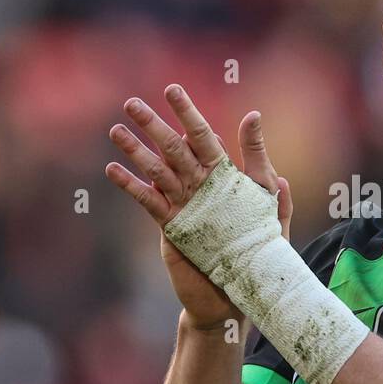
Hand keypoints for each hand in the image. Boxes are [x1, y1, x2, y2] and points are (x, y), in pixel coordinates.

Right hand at [105, 83, 292, 328]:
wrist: (241, 292)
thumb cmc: (260, 250)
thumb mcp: (270, 210)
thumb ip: (266, 177)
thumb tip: (261, 130)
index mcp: (224, 176)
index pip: (203, 137)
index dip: (188, 114)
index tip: (172, 90)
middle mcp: (201, 185)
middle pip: (174, 148)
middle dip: (153, 125)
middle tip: (132, 103)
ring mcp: (183, 204)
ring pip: (156, 171)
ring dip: (136, 151)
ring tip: (116, 131)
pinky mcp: (171, 227)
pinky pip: (149, 202)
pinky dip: (132, 187)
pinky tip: (112, 170)